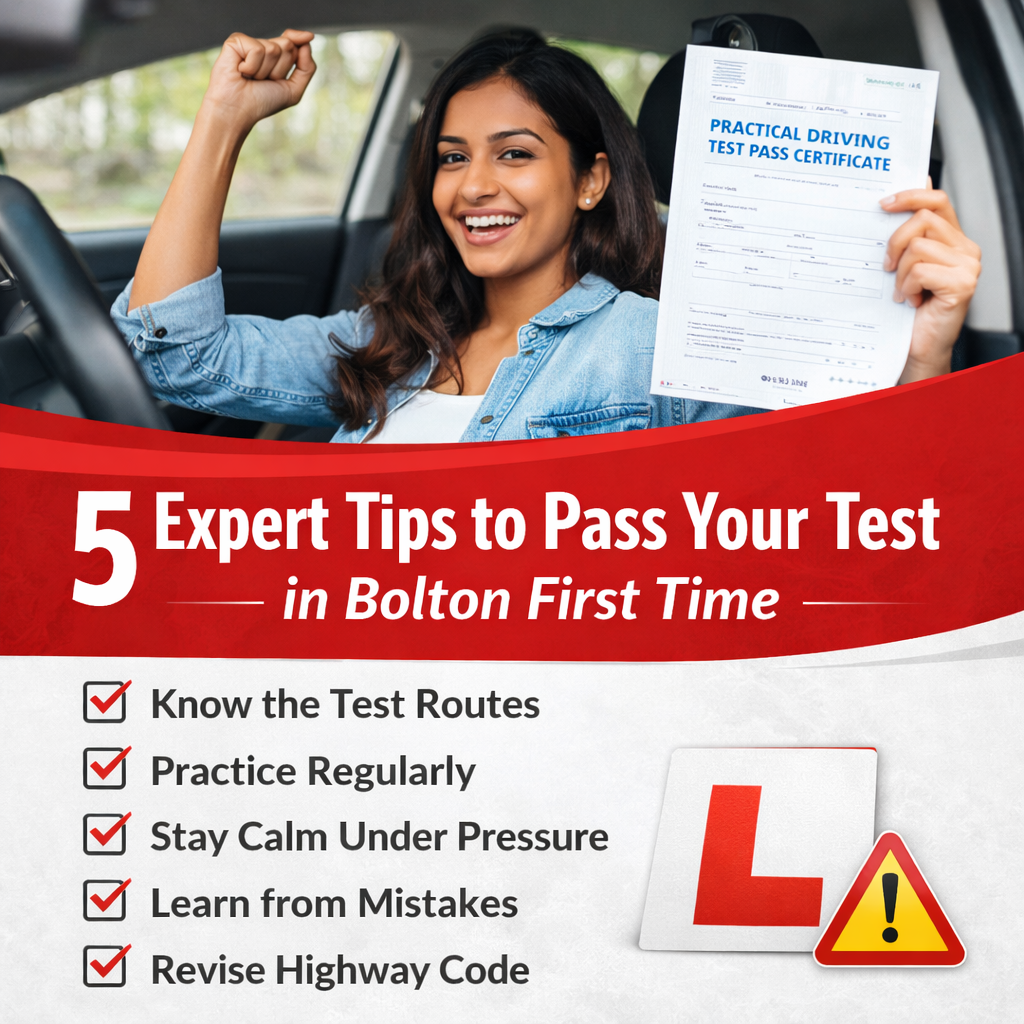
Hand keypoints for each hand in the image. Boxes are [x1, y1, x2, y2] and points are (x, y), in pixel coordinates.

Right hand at [201, 29, 315, 132]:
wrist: (237, 111)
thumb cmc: (261, 103)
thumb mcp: (293, 91)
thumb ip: (307, 68)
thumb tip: (307, 42)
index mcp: (276, 57)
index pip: (295, 43)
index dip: (299, 44)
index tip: (300, 49)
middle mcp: (263, 48)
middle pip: (288, 46)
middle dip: (280, 70)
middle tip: (263, 80)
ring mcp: (249, 43)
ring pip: (273, 49)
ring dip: (264, 71)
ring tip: (251, 78)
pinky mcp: (236, 41)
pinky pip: (257, 49)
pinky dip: (252, 67)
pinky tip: (241, 71)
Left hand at [881, 185, 980, 382]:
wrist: (917, 348)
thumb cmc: (908, 311)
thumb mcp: (902, 267)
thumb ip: (904, 237)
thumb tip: (893, 200)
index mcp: (952, 239)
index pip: (936, 200)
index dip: (910, 196)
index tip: (883, 204)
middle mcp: (965, 248)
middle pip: (922, 219)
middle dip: (894, 242)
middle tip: (886, 267)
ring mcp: (968, 266)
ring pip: (918, 246)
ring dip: (900, 272)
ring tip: (902, 291)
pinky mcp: (963, 284)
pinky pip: (921, 271)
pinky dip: (907, 287)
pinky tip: (911, 301)